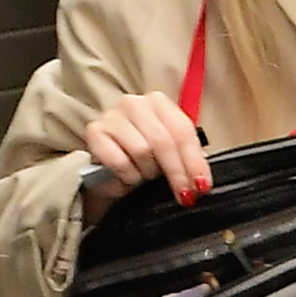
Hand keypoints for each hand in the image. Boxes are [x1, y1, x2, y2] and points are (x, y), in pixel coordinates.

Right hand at [80, 91, 211, 222]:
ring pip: (142, 150)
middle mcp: (135, 104)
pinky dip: (128, 175)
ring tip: (147, 178)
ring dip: (148, 172)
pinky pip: (118, 160)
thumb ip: (186, 158)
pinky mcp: (94, 132)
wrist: (103, 168)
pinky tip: (129, 177)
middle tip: (184, 193)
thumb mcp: (167, 153)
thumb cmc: (139, 157)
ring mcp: (112, 116)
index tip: (202, 184)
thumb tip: (202, 180)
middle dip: (177, 171)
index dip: (194, 160)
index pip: (182, 130)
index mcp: (159, 102)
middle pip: (163, 140)